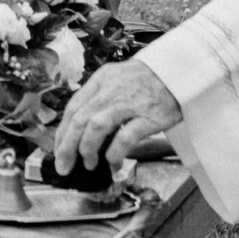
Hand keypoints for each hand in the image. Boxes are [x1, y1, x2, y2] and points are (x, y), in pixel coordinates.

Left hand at [50, 59, 180, 180]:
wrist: (180, 71)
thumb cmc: (146, 80)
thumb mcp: (117, 79)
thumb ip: (99, 98)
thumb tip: (79, 128)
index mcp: (101, 80)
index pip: (73, 108)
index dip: (62, 132)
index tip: (58, 150)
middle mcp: (111, 90)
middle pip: (80, 119)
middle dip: (67, 147)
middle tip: (63, 166)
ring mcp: (130, 103)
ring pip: (96, 126)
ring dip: (87, 149)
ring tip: (88, 164)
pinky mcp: (148, 116)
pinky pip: (125, 137)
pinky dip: (114, 153)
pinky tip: (112, 163)